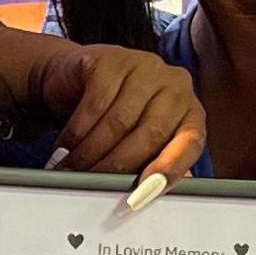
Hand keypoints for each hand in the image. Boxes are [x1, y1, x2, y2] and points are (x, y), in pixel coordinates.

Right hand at [33, 43, 205, 204]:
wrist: (74, 79)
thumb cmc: (111, 116)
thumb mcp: (137, 141)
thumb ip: (151, 165)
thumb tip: (152, 196)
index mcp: (189, 111)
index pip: (190, 144)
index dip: (168, 172)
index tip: (141, 196)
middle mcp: (175, 85)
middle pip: (151, 134)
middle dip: (116, 166)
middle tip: (91, 184)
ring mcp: (146, 67)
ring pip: (120, 121)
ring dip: (90, 153)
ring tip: (70, 169)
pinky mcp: (113, 58)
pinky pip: (96, 102)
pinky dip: (77, 131)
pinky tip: (65, 146)